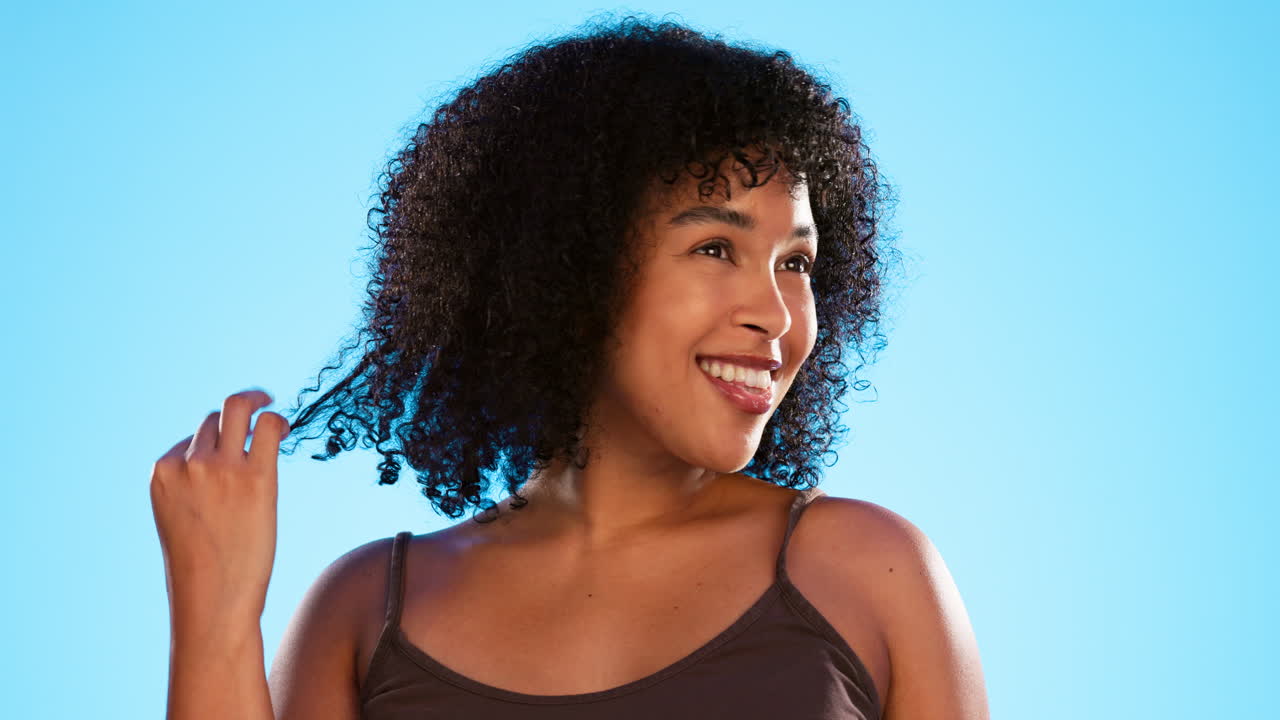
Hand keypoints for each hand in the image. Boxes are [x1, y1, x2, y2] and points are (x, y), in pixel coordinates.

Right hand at [150, 389, 290, 623]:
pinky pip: (268, 427)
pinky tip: (286, 427)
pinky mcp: (256, 476)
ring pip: (237, 410)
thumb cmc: (203, 570)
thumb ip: (194, 489)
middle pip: (213, 419)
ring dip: (255, 403)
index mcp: (162, 474)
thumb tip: (225, 463)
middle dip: (234, 416)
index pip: (189, 441)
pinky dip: (277, 419)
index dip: (213, 446)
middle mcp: (188, 464)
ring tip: (271, 408)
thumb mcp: (183, 521)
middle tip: (256, 409)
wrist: (213, 601)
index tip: (230, 458)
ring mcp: (220, 467)